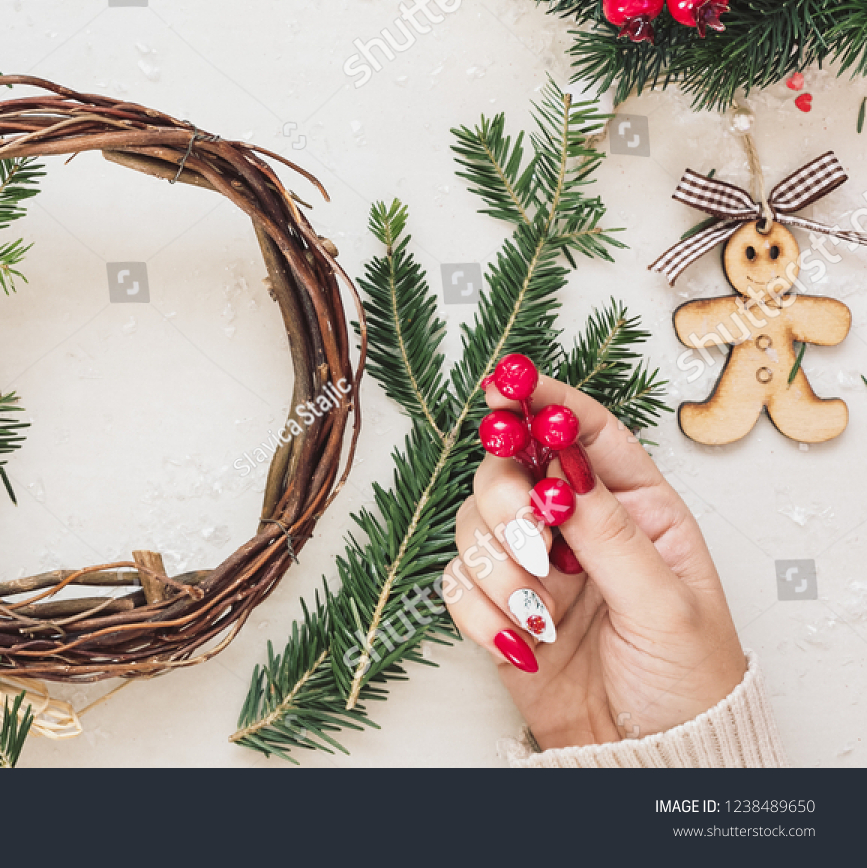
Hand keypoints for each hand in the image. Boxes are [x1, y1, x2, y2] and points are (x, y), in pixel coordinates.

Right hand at [444, 372, 746, 748]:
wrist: (652, 760)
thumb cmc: (686, 682)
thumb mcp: (666, 605)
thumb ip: (611, 535)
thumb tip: (565, 471)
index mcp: (635, 507)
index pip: (583, 433)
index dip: (542, 400)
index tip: (506, 382)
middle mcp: (577, 526)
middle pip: (508, 469)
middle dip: (508, 502)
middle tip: (533, 542)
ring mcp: (534, 565)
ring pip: (473, 524)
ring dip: (499, 570)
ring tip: (542, 615)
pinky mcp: (498, 607)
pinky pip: (457, 584)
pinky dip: (481, 614)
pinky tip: (523, 644)